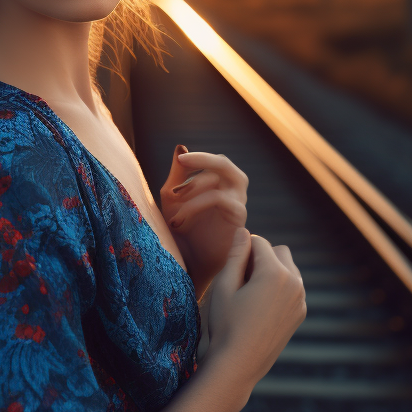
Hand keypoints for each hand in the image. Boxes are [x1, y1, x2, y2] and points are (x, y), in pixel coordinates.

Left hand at [159, 145, 247, 298]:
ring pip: (227, 178)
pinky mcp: (239, 220)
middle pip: (226, 164)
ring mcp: (237, 205)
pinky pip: (223, 200)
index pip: (213, 162)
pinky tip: (178, 221)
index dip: (197, 158)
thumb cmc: (180, 231)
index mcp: (217, 184)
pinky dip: (198, 204)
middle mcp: (231, 192)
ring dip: (196, 185)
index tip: (180, 160)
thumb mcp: (172, 200)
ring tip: (173, 198)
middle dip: (204, 159)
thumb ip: (177, 176)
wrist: (187, 264)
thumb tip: (181, 147)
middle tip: (183, 161)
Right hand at [205, 228, 305, 396]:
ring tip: (250, 294)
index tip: (230, 271)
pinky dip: (279, 289)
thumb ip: (235, 255)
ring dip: (271, 272)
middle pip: (278, 251)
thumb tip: (243, 231)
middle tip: (241, 280)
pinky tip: (260, 307)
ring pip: (288, 269)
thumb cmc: (226, 323)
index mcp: (274, 273)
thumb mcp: (224, 286)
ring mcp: (301, 299)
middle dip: (261, 257)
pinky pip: (293, 288)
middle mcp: (294, 283)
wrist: (238, 364)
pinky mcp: (300, 313)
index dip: (241, 250)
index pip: (258, 242)